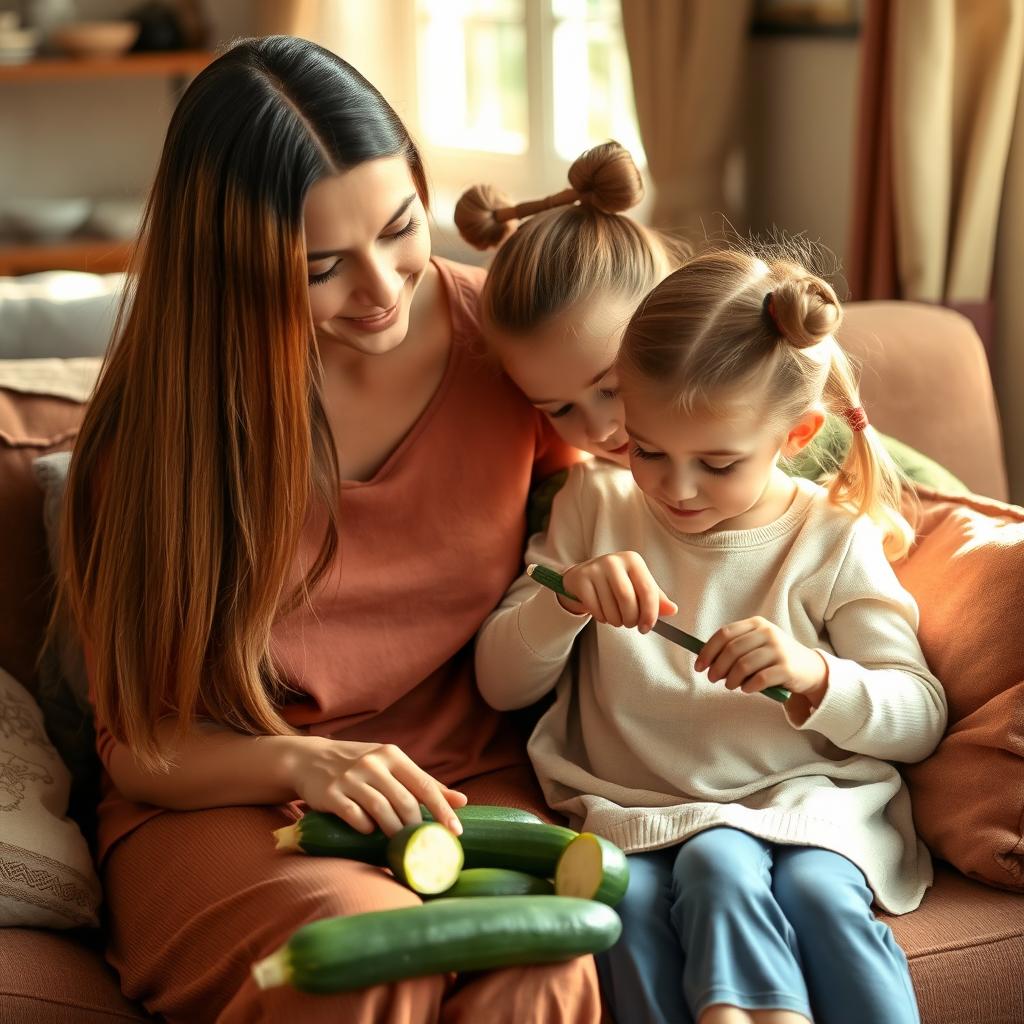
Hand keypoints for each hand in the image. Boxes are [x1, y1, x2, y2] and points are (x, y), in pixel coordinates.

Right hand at [287, 737, 466, 836]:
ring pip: (382, 811)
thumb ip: (424, 782)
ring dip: (394, 832)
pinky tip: (369, 832)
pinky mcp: (331, 794)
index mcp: (392, 755)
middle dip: (417, 827)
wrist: (309, 758)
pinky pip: (355, 817)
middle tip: (424, 846)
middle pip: (405, 802)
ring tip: (401, 844)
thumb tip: (462, 801)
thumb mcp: (391, 765)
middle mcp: (373, 764)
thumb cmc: (359, 764)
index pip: (424, 785)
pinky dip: (366, 828)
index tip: (456, 832)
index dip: (443, 809)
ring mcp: (351, 778)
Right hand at [560, 551, 676, 631]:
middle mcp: (614, 561)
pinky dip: (602, 618)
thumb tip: (672, 609)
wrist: (585, 575)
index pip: (647, 590)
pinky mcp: (581, 579)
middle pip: (627, 599)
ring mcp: (595, 569)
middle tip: (630, 623)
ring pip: (610, 607)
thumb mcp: (637, 585)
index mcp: (633, 560)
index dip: (649, 613)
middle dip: (631, 619)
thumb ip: (655, 598)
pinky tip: (604, 614)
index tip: (646, 627)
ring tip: (617, 619)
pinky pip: (595, 609)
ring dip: (616, 621)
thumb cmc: (617, 582)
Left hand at [694, 616, 828, 704]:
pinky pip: (759, 679)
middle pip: (732, 650)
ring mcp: (779, 650)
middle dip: (717, 667)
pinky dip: (748, 686)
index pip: (724, 634)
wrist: (810, 668)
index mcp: (757, 624)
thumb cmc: (775, 658)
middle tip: (712, 679)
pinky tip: (746, 689)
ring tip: (729, 686)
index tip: (699, 665)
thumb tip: (705, 661)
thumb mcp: (756, 646)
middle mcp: (768, 633)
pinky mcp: (787, 668)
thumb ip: (735, 649)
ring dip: (731, 679)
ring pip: (744, 665)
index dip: (708, 650)